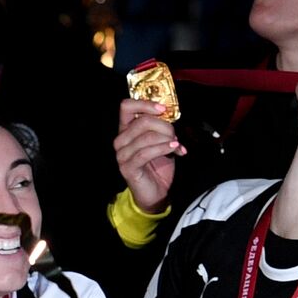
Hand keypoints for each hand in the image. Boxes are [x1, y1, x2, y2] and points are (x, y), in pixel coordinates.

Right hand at [112, 99, 185, 213]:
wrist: (156, 193)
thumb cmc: (158, 166)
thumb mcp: (161, 142)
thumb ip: (161, 128)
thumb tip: (170, 115)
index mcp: (126, 130)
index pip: (126, 106)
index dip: (145, 104)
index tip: (163, 109)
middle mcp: (120, 140)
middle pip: (142, 121)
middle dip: (164, 126)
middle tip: (175, 135)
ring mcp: (122, 154)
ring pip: (146, 137)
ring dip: (167, 139)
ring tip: (177, 145)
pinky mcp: (128, 168)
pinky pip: (146, 153)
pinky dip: (163, 148)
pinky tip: (175, 149)